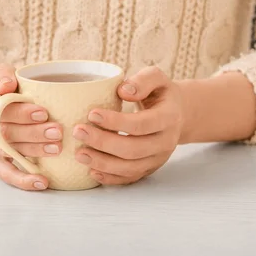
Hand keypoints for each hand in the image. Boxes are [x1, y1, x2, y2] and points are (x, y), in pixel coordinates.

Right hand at [0, 64, 63, 190]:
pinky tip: (42, 181)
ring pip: (6, 151)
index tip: (43, 112)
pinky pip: (4, 174)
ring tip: (56, 148)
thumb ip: (2, 75)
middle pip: (3, 132)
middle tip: (57, 131)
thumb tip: (8, 85)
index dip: (19, 112)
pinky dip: (22, 180)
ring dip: (33, 151)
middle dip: (32, 133)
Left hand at [73, 67, 183, 184]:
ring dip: (103, 163)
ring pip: (130, 168)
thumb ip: (143, 80)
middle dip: (103, 142)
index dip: (115, 122)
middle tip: (78, 132)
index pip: (141, 124)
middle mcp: (166, 142)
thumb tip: (123, 91)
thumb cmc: (160, 93)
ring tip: (79, 154)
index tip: (92, 114)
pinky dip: (111, 178)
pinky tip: (91, 172)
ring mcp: (158, 158)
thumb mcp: (156, 78)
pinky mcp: (150, 168)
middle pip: (133, 149)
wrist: (178, 114)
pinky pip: (130, 178)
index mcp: (168, 117)